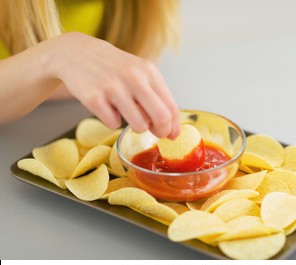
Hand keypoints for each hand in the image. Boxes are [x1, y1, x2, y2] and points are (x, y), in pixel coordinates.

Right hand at [46, 32, 179, 138]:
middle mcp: (134, 78)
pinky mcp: (94, 98)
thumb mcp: (138, 72)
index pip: (171, 106)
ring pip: (139, 125)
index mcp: (149, 72)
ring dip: (136, 126)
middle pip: (161, 117)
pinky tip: (107, 108)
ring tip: (127, 114)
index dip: (174, 126)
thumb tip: (171, 127)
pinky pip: (113, 124)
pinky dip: (112, 121)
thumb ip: (155, 96)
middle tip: (156, 133)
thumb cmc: (113, 68)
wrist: (76, 52)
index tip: (172, 135)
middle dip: (161, 131)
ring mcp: (113, 87)